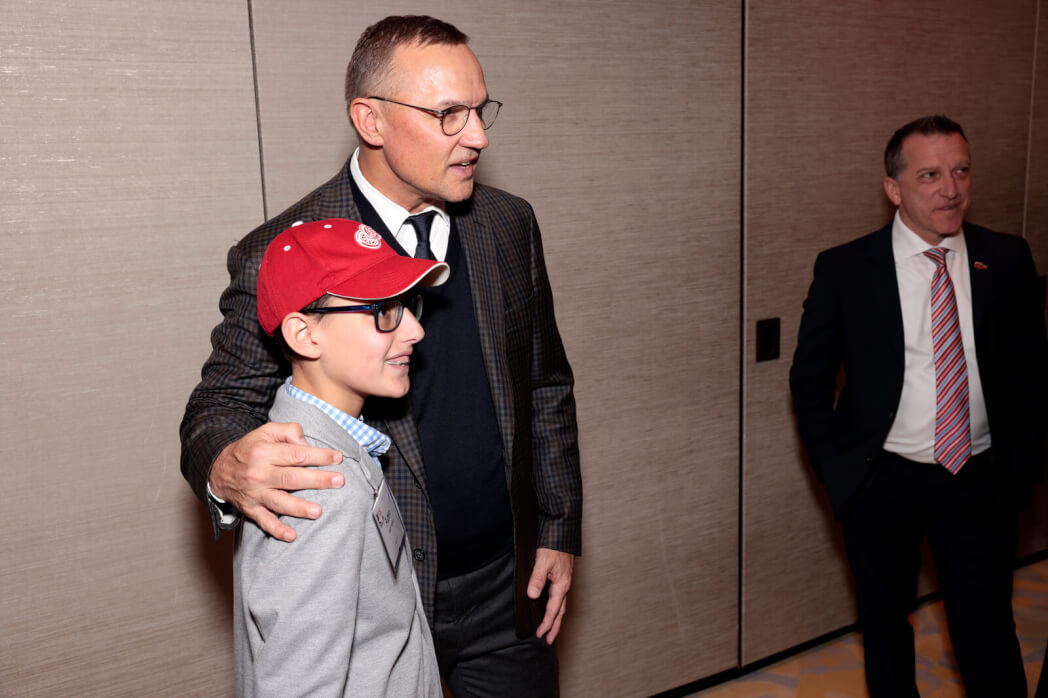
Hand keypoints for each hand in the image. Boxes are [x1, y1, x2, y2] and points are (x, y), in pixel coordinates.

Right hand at [209, 422, 343, 541]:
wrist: (219, 470)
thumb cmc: (251, 449)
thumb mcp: (266, 431)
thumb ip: (289, 431)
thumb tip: (307, 444)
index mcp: (263, 452)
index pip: (296, 454)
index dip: (319, 456)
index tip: (338, 458)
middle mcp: (259, 473)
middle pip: (292, 478)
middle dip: (317, 480)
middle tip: (339, 481)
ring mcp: (255, 493)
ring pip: (279, 501)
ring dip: (299, 508)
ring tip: (318, 511)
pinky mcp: (251, 509)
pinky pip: (264, 521)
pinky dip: (277, 530)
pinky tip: (292, 536)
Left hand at [527, 548, 574, 643]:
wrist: (562, 532)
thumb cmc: (554, 546)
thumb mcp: (543, 562)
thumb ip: (537, 579)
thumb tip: (533, 596)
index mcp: (561, 585)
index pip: (553, 610)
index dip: (546, 623)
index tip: (540, 634)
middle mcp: (564, 586)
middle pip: (560, 612)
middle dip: (555, 627)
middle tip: (550, 641)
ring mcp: (564, 582)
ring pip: (561, 605)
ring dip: (556, 619)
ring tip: (551, 629)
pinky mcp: (562, 578)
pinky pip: (560, 598)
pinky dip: (556, 607)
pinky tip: (551, 607)